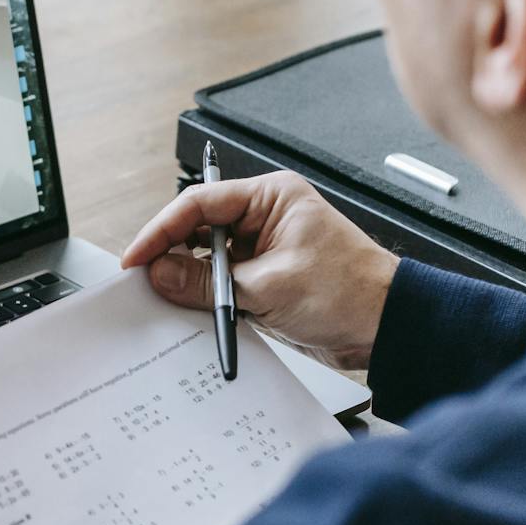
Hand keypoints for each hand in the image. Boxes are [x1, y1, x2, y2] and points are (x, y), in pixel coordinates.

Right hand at [120, 171, 396, 370]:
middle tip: (146, 282)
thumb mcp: (270, 288)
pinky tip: (194, 312)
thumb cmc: (351, 292)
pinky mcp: (266, 279)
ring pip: (208, 259)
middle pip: (199, 229)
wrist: (387, 327)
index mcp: (271, 197)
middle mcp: (266, 217)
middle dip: (172, 255)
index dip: (162, 229)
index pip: (200, 203)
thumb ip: (209, 282)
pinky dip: (208, 299)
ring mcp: (264, 249)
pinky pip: (223, 284)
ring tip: (168, 300)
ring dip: (190, 280)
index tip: (138, 256)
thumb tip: (162, 274)